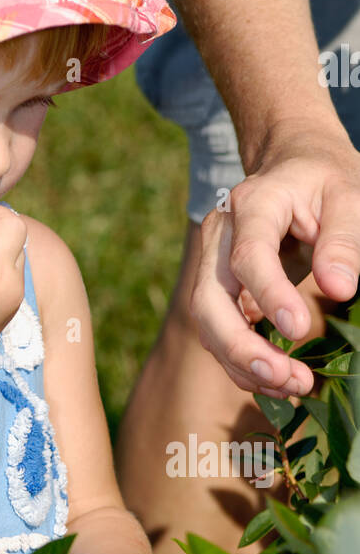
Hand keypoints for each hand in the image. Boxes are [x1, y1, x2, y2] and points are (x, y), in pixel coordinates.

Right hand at [190, 127, 359, 397]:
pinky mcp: (220, 288)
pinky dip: (243, 362)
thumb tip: (338, 288)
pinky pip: (219, 331)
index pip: (248, 256)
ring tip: (293, 387)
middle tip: (288, 378)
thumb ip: (345, 240)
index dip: (269, 295)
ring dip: (242, 363)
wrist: (295, 167)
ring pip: (207, 322)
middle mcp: (220, 236)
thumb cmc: (326, 181)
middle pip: (209, 299)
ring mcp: (213, 263)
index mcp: (254, 204)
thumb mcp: (350, 197)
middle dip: (241, 346)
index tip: (299, 329)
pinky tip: (279, 381)